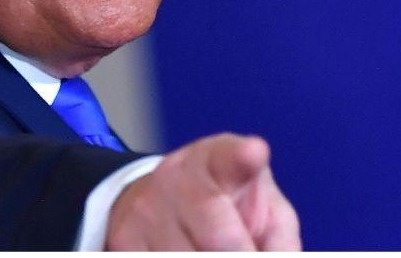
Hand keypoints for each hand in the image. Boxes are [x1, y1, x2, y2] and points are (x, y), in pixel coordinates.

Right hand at [105, 133, 300, 250]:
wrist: (159, 203)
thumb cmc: (228, 208)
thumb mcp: (263, 211)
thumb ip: (277, 236)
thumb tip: (275, 256)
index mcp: (218, 160)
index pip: (231, 158)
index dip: (245, 157)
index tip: (254, 153)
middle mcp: (176, 176)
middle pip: (216, 232)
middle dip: (238, 253)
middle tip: (246, 252)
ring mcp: (145, 208)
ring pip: (183, 256)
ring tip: (215, 251)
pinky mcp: (123, 238)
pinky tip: (189, 250)